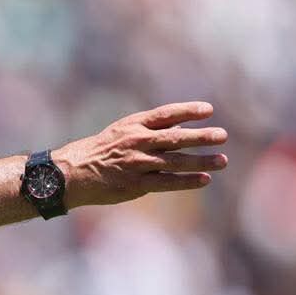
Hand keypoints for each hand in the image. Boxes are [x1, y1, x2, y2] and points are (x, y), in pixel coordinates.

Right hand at [52, 101, 227, 208]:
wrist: (72, 173)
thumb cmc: (100, 150)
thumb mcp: (122, 132)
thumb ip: (151, 130)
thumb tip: (182, 129)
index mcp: (133, 126)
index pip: (165, 114)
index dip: (187, 110)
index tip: (208, 110)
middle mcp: (136, 142)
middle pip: (175, 138)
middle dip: (201, 137)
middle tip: (222, 135)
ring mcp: (137, 164)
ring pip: (175, 162)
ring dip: (201, 161)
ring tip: (222, 160)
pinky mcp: (135, 184)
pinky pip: (166, 182)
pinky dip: (186, 181)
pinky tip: (204, 180)